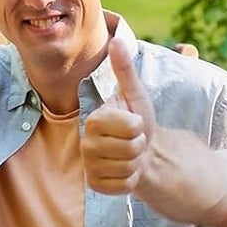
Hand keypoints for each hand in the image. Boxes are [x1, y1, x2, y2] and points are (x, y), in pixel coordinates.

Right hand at [82, 39, 157, 197]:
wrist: (141, 151)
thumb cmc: (138, 120)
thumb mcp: (135, 93)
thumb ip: (125, 69)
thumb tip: (116, 40)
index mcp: (94, 119)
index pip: (130, 126)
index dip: (140, 126)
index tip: (134, 124)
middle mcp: (85, 143)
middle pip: (130, 148)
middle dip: (139, 146)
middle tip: (133, 141)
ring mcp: (89, 167)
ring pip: (128, 168)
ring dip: (136, 163)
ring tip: (130, 156)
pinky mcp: (95, 186)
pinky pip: (124, 186)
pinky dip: (131, 180)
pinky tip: (126, 171)